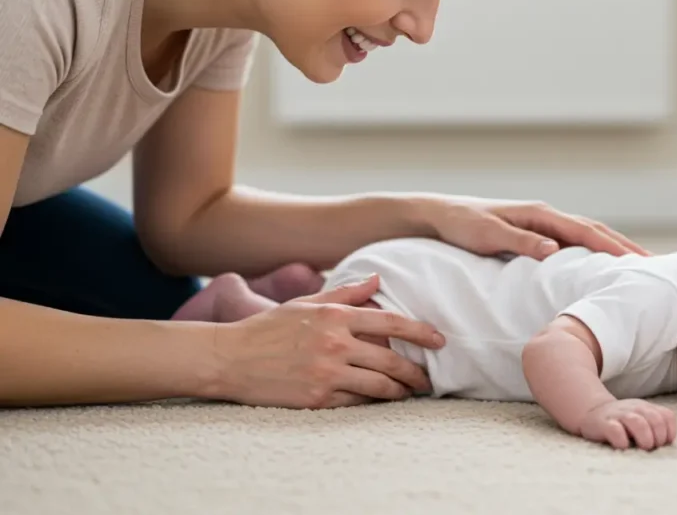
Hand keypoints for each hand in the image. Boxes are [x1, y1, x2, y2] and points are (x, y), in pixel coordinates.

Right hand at [209, 275, 443, 408]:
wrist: (231, 359)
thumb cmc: (269, 328)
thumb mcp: (307, 302)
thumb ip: (345, 293)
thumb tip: (377, 280)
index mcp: (335, 317)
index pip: (390, 322)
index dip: (420, 332)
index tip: (439, 340)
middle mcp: (335, 344)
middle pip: (391, 361)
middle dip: (416, 372)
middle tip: (429, 379)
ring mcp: (326, 373)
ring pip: (379, 386)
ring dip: (400, 392)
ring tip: (410, 393)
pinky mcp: (316, 398)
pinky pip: (356, 402)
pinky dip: (372, 402)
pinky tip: (380, 402)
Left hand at [422, 197, 650, 260]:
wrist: (439, 215)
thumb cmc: (461, 225)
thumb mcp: (487, 235)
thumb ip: (520, 241)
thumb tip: (555, 250)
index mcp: (539, 214)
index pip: (585, 231)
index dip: (612, 247)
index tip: (637, 262)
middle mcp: (545, 216)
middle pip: (594, 230)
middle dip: (624, 246)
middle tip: (653, 265)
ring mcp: (541, 223)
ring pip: (586, 235)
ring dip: (612, 247)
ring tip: (637, 264)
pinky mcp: (534, 233)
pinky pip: (572, 241)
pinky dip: (593, 249)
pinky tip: (600, 264)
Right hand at [578, 399, 676, 450]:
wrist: (592, 412)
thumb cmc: (623, 422)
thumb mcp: (641, 417)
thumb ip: (656, 426)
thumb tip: (667, 445)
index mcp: (647, 408)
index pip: (667, 417)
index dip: (669, 432)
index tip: (662, 444)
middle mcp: (635, 409)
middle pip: (656, 420)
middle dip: (658, 438)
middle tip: (651, 447)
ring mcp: (619, 415)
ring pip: (638, 423)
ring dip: (645, 438)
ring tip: (642, 448)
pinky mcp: (604, 424)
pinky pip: (615, 431)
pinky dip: (622, 441)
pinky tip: (623, 446)